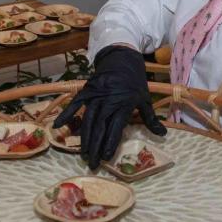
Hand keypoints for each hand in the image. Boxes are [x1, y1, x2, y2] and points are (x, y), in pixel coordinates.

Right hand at [54, 45, 166, 168]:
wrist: (122, 59)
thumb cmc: (135, 81)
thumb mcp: (145, 99)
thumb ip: (151, 119)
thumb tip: (163, 135)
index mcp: (123, 105)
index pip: (115, 128)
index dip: (110, 143)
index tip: (105, 157)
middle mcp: (107, 102)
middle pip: (99, 128)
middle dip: (95, 147)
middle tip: (92, 163)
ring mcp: (95, 96)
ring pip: (87, 120)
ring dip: (84, 138)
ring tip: (82, 154)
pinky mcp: (86, 91)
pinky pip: (74, 104)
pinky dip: (66, 114)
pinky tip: (58, 126)